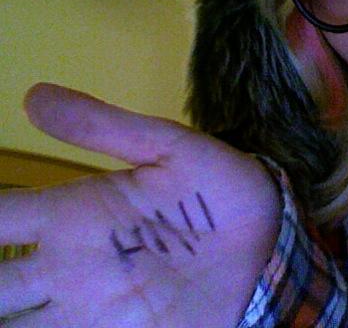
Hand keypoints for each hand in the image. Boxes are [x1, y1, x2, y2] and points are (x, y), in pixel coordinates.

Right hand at [0, 83, 281, 326]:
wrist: (270, 240)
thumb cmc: (217, 189)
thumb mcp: (167, 148)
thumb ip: (105, 127)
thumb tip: (33, 94)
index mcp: (74, 215)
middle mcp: (70, 268)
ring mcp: (94, 311)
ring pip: (21, 325)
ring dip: (7, 322)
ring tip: (4, 319)